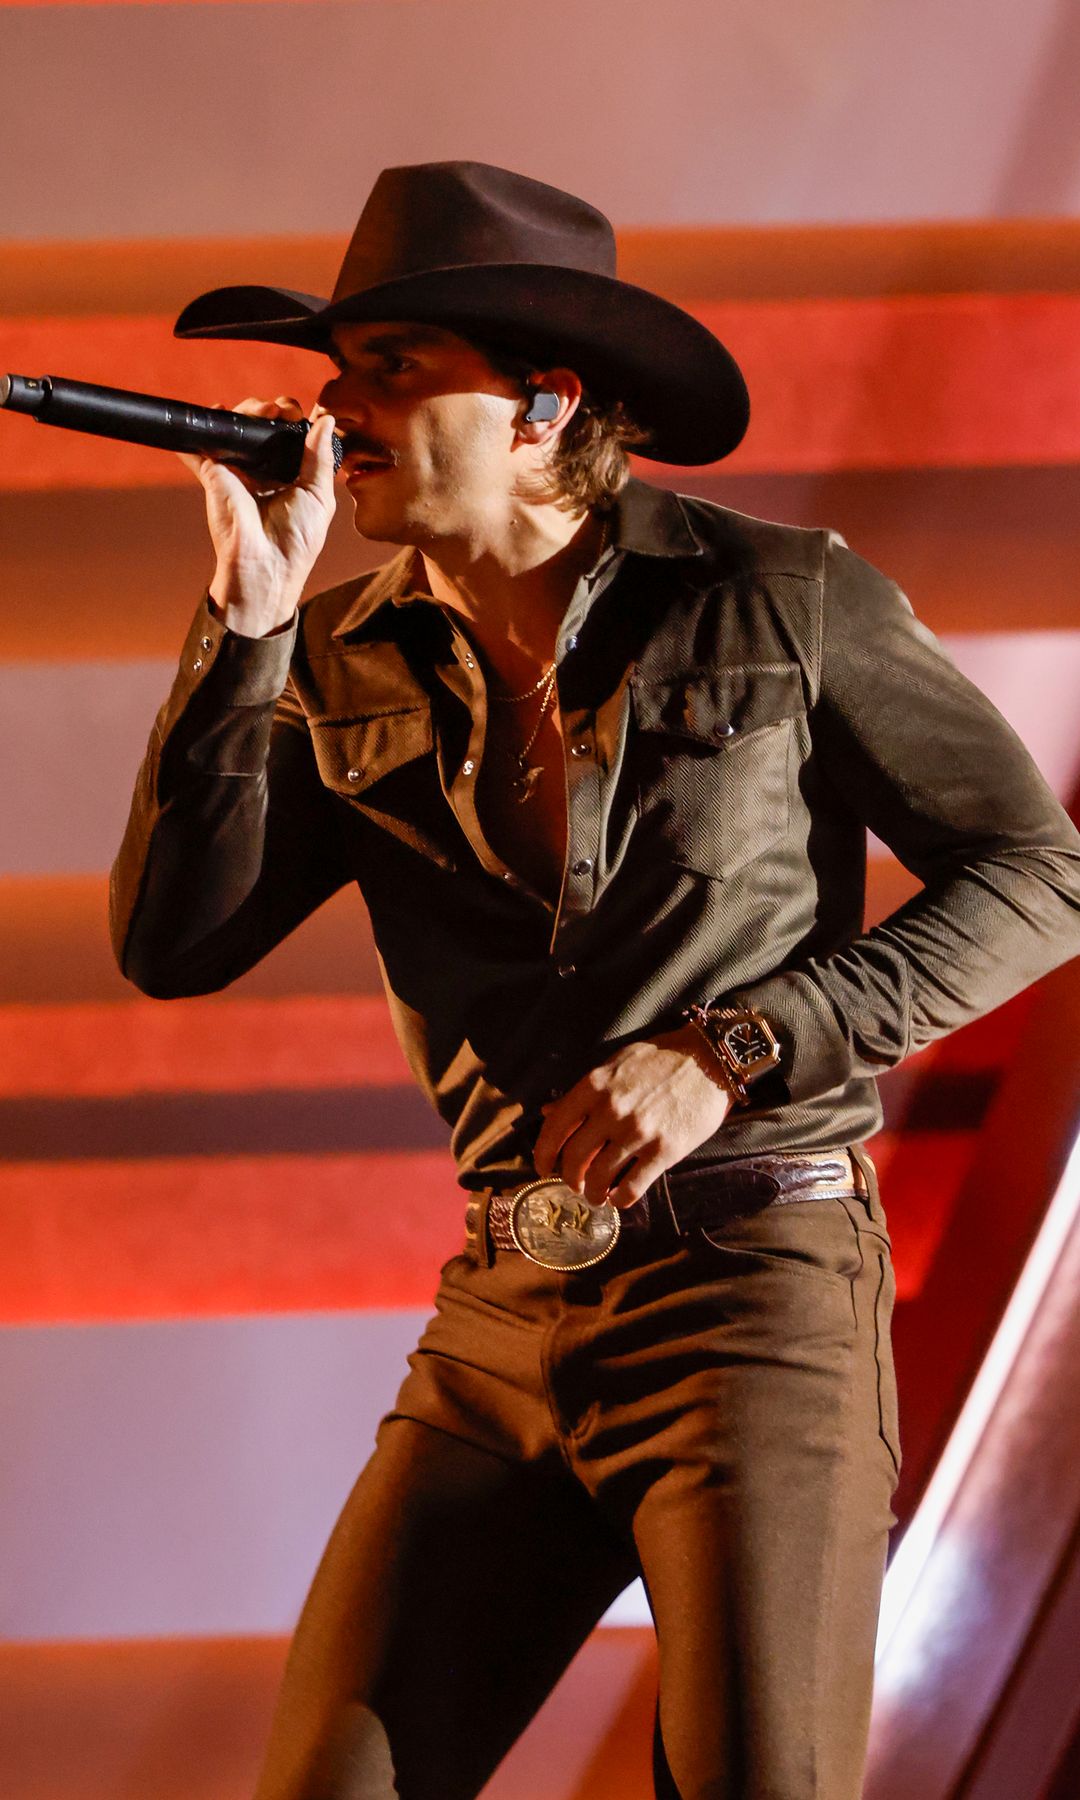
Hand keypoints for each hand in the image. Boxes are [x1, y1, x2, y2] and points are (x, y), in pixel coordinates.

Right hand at [178, 395, 337, 637]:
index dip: (294, 418)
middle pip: (263, 425)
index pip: (290, 436)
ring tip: (258, 410)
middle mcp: (263, 469)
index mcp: (290, 474)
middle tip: (278, 409)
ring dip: (246, 409)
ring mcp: (237, 470)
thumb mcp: (319, 496)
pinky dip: (201, 429)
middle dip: (270, 408)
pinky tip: (212, 410)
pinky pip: (202, 446)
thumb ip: (320, 458)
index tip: (301, 414)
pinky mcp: (214, 474)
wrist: (265, 565)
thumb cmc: (297, 540)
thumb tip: (327, 421)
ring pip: (237, 428)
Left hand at [532, 1024, 734, 1208]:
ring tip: (597, 1194)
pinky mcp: (664, 1151)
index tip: (542, 1167)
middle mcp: (611, 1110)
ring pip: (600, 1177)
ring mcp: (638, 1132)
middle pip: (574, 1158)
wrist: (709, 1060)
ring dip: (593, 1193)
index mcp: (595, 1086)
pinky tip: (619, 1198)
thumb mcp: (615, 1064)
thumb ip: (581, 1092)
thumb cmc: (660, 1059)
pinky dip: (620, 1199)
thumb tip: (547, 1111)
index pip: (555, 1128)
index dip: (542, 1153)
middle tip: (575, 1183)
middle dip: (569, 1178)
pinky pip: (632, 1187)